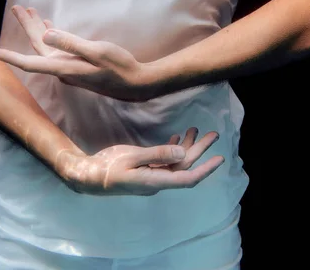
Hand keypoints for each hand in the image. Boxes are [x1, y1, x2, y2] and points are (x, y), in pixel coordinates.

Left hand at [0, 5, 155, 101]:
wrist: (136, 84)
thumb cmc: (119, 67)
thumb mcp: (97, 51)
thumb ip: (71, 43)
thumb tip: (46, 34)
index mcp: (63, 67)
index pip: (29, 62)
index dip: (9, 56)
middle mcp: (62, 69)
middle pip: (36, 48)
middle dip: (26, 28)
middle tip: (17, 7)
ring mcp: (69, 68)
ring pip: (46, 47)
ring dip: (38, 29)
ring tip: (29, 11)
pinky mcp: (78, 65)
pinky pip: (57, 49)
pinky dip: (51, 36)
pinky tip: (49, 26)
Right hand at [58, 127, 223, 195]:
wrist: (90, 177)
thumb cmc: (108, 167)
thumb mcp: (132, 157)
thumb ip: (158, 154)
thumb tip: (183, 153)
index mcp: (156, 181)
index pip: (188, 178)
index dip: (206, 169)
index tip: (219, 159)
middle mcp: (158, 181)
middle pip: (185, 166)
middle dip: (200, 150)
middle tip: (214, 134)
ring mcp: (152, 177)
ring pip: (176, 162)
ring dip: (187, 147)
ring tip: (196, 129)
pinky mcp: (146, 171)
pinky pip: (165, 161)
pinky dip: (173, 149)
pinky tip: (177, 137)